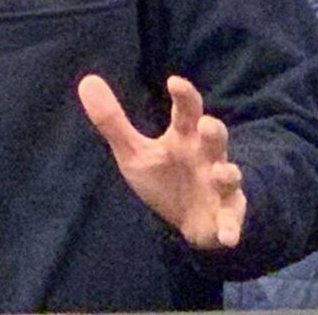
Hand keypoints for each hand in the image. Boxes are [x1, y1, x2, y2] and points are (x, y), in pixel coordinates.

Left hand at [79, 73, 245, 249]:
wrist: (190, 219)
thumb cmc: (165, 177)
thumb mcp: (135, 152)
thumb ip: (112, 121)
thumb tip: (86, 80)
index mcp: (185, 137)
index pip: (187, 111)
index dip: (184, 96)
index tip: (174, 82)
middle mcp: (207, 157)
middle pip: (215, 138)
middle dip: (214, 131)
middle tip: (206, 124)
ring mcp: (220, 185)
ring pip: (229, 176)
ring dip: (227, 174)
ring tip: (220, 173)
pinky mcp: (226, 215)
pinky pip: (231, 221)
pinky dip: (231, 228)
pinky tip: (227, 237)